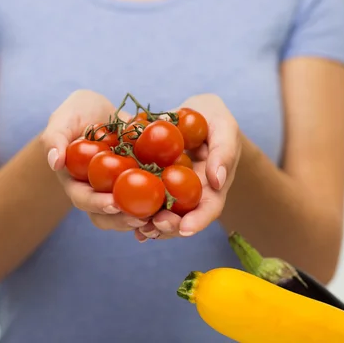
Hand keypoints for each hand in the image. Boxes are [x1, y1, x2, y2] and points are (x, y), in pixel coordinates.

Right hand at [40, 90, 148, 231]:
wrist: (104, 112)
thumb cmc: (78, 113)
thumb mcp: (64, 118)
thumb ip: (55, 137)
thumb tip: (55, 162)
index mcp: (77, 182)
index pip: (84, 199)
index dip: (97, 204)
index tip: (113, 203)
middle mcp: (98, 193)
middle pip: (108, 215)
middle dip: (124, 219)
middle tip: (142, 217)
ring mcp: (120, 192)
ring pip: (129, 214)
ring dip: (144, 218)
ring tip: (161, 217)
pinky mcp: (140, 186)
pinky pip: (150, 200)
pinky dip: (161, 204)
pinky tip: (175, 204)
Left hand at [136, 94, 241, 240]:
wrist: (194, 114)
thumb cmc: (214, 119)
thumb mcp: (224, 127)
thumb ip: (223, 151)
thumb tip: (217, 181)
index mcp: (212, 185)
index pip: (209, 208)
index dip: (199, 221)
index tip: (186, 229)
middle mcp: (191, 194)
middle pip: (182, 218)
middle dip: (168, 227)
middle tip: (153, 225)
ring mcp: (170, 190)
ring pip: (160, 214)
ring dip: (149, 225)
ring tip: (137, 227)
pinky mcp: (151, 181)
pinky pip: (141, 197)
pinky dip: (132, 209)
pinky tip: (120, 213)